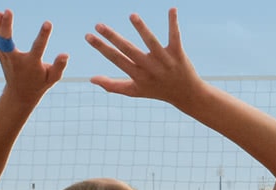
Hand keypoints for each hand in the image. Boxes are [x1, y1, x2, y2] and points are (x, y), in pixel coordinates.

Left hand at [0, 10, 68, 98]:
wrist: (20, 93)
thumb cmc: (40, 83)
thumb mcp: (53, 78)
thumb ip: (59, 66)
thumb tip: (65, 54)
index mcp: (30, 64)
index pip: (37, 48)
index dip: (43, 36)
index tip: (48, 23)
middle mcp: (14, 59)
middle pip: (7, 42)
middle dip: (6, 26)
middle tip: (7, 11)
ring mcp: (4, 55)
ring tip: (0, 12)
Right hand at [85, 9, 206, 104]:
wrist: (187, 95)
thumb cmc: (157, 91)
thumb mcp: (134, 91)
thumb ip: (112, 85)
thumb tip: (91, 79)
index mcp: (137, 75)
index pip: (116, 59)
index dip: (101, 48)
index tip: (88, 35)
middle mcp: (150, 68)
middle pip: (129, 50)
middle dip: (113, 37)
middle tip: (98, 25)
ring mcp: (164, 61)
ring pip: (151, 42)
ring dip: (142, 29)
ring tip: (132, 15)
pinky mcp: (178, 54)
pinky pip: (174, 36)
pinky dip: (173, 23)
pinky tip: (172, 8)